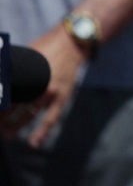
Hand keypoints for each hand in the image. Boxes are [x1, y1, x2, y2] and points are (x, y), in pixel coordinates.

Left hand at [0, 25, 88, 147]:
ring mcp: (49, 92)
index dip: (0, 105)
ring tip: (7, 134)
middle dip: (2, 118)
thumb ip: (14, 66)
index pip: (6, 94)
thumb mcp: (27, 53)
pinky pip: (50, 119)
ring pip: (28, 115)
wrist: (72, 43)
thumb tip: (2, 76)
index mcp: (26, 73)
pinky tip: (34, 142)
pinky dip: (42, 132)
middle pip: (13, 107)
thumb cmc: (46, 46)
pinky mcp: (61, 97)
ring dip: (15, 127)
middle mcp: (36, 84)